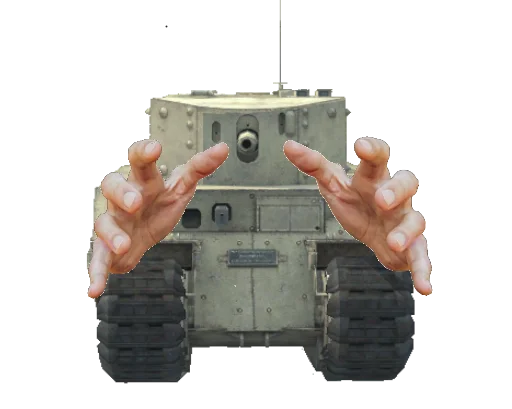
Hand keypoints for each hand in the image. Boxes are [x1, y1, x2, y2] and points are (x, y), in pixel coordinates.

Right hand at [89, 141, 229, 297]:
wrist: (142, 236)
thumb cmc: (157, 206)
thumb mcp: (181, 188)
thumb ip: (200, 168)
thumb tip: (222, 149)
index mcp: (144, 182)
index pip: (140, 162)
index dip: (144, 153)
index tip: (154, 148)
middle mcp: (124, 198)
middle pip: (112, 186)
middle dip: (122, 193)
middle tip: (136, 202)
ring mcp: (114, 222)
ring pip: (105, 222)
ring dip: (112, 234)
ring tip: (124, 244)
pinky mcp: (108, 248)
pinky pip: (99, 257)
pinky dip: (97, 272)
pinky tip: (97, 288)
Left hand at [284, 138, 431, 294]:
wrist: (376, 236)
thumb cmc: (357, 204)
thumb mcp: (333, 185)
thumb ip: (313, 165)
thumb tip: (289, 147)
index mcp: (373, 180)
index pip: (377, 159)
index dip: (371, 150)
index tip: (361, 145)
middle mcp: (394, 197)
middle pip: (405, 183)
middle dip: (396, 190)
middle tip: (382, 199)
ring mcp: (404, 221)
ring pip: (414, 220)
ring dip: (406, 231)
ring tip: (394, 242)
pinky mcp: (411, 247)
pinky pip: (421, 256)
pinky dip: (423, 271)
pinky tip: (424, 286)